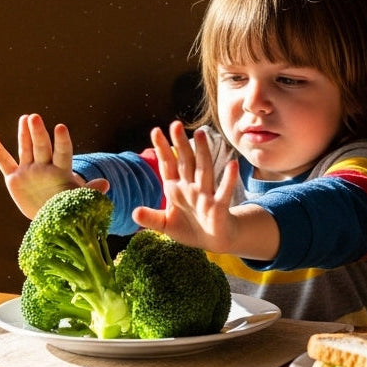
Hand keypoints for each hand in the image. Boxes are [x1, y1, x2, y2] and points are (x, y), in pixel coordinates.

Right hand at [0, 113, 106, 218]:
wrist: (49, 216)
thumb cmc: (66, 205)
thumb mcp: (78, 200)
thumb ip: (89, 191)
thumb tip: (106, 184)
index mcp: (61, 171)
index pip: (63, 152)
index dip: (62, 141)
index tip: (60, 128)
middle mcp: (45, 167)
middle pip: (42, 147)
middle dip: (39, 133)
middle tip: (35, 117)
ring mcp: (29, 171)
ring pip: (26, 149)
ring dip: (24, 134)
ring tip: (24, 118)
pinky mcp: (14, 178)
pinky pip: (5, 162)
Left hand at [132, 121, 241, 252]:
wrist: (212, 241)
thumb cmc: (189, 229)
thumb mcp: (165, 225)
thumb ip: (151, 218)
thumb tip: (133, 212)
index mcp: (176, 189)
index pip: (168, 165)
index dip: (162, 149)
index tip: (155, 131)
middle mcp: (191, 187)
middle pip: (185, 162)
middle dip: (181, 144)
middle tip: (176, 124)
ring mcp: (205, 196)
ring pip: (203, 170)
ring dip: (202, 153)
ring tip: (201, 134)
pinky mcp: (218, 207)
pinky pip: (223, 192)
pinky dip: (228, 180)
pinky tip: (232, 165)